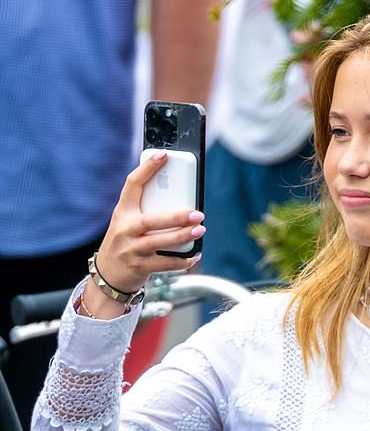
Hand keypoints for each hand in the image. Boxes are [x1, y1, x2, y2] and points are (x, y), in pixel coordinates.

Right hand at [96, 151, 204, 292]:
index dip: (147, 168)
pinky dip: (182, 261)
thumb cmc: (124, 243)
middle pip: (150, 220)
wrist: (108, 275)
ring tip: (199, 230)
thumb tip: (180, 200)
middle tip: (197, 213)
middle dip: (176, 217)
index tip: (163, 155)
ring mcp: (131, 250)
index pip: (132, 185)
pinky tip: (195, 255)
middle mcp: (125, 229)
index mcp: (122, 212)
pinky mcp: (139, 267)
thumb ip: (146, 211)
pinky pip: (164, 264)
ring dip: (181, 237)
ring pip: (158, 242)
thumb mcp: (127, 223)